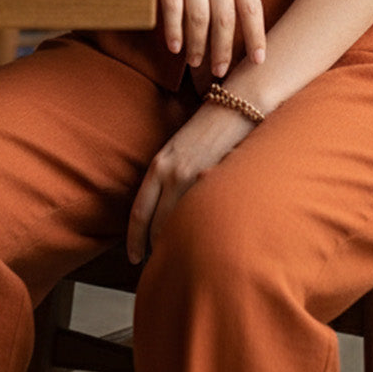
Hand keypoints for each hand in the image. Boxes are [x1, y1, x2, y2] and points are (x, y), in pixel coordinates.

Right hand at [125, 0, 264, 76]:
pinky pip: (172, 7)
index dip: (256, 36)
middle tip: (220, 73)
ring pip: (199, 18)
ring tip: (196, 62)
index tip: (258, 61)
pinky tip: (175, 45)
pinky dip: (174, 30)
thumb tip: (238, 8)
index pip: (252, 5)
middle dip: (224, 51)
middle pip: (225, 19)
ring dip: (198, 46)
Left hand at [127, 100, 254, 262]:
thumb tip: (167, 208)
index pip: (138, 212)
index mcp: (159, 165)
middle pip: (156, 225)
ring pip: (178, 225)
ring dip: (179, 243)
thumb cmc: (212, 127)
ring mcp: (193, 177)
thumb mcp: (182, 150)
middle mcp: (170, 172)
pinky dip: (201, 230)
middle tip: (161, 265)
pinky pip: (202, 215)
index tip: (134, 258)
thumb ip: (171, 176)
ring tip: (184, 258)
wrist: (237, 106)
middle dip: (157, 248)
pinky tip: (207, 238)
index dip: (134, 239)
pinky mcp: (215, 180)